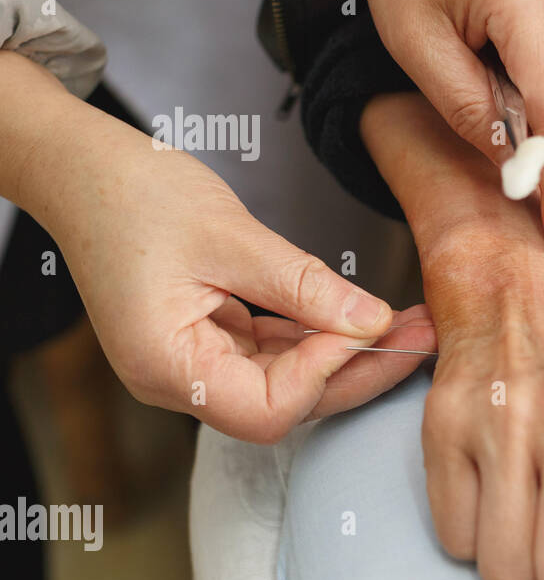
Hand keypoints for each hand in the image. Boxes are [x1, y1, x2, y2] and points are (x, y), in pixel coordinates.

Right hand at [2, 53, 434, 443]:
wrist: (84, 169)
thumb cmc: (134, 194)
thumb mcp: (230, 237)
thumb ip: (304, 286)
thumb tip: (373, 322)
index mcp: (166, 366)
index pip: (268, 410)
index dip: (327, 375)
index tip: (372, 328)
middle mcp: (178, 381)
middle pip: (288, 404)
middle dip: (359, 370)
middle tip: (423, 334)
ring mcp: (195, 364)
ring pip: (289, 381)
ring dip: (349, 353)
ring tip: (410, 322)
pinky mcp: (211, 340)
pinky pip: (276, 354)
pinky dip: (320, 337)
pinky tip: (365, 316)